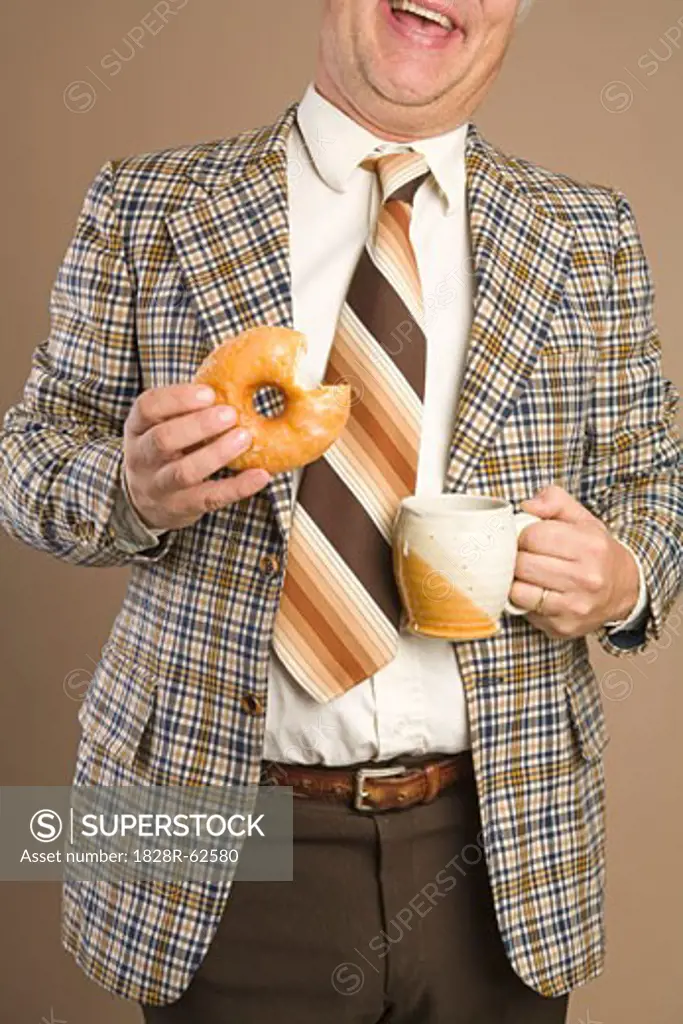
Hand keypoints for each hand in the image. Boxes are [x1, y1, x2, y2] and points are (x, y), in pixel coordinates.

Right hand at [123, 384, 270, 531]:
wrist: (146, 502)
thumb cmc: (165, 451)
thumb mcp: (161, 426)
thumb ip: (185, 407)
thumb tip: (233, 377)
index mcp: (137, 428)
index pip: (147, 407)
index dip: (177, 398)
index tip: (209, 393)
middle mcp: (141, 457)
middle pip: (163, 439)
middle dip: (198, 425)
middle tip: (230, 414)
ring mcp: (159, 485)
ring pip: (184, 471)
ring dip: (216, 453)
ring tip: (245, 437)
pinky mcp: (181, 507)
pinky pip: (210, 498)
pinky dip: (237, 487)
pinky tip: (261, 476)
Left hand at [508, 485, 639, 638]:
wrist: (624, 590)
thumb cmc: (595, 552)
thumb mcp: (582, 518)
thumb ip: (554, 501)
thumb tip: (526, 506)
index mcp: (590, 546)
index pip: (533, 536)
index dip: (522, 535)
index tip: (527, 538)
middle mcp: (586, 578)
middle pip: (523, 564)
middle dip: (516, 557)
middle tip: (523, 556)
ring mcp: (575, 606)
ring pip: (519, 591)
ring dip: (515, 580)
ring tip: (526, 574)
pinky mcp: (563, 626)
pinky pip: (524, 611)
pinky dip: (522, 600)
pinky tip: (534, 591)